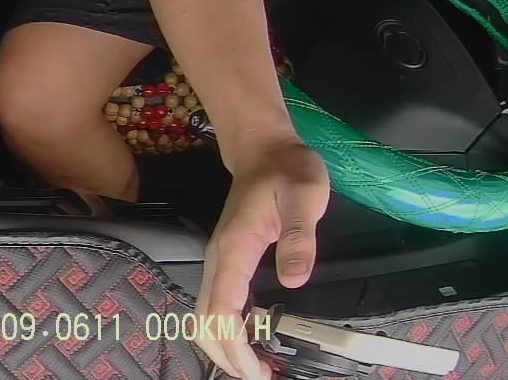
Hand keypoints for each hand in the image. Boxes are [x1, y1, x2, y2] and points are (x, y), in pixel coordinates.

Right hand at [195, 139, 329, 378]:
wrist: (264, 150)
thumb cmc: (287, 169)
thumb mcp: (305, 194)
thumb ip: (299, 235)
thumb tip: (294, 278)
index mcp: (234, 248)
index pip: (221, 308)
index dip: (233, 345)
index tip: (257, 369)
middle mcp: (218, 259)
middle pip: (203, 321)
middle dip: (225, 356)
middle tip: (260, 377)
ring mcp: (218, 261)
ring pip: (204, 316)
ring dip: (223, 347)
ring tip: (257, 367)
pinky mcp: (225, 263)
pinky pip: (215, 306)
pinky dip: (226, 332)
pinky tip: (251, 341)